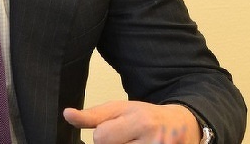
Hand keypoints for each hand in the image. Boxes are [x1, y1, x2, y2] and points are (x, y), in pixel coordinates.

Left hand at [63, 100, 199, 143]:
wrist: (182, 125)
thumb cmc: (146, 116)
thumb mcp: (121, 109)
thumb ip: (93, 115)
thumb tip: (67, 114)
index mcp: (140, 121)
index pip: (102, 137)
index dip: (104, 135)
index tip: (115, 130)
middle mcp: (154, 141)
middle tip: (126, 139)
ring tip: (132, 143)